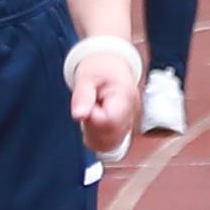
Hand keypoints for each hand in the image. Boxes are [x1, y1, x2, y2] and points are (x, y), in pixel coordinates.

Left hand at [61, 33, 145, 156]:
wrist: (112, 65)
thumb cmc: (101, 68)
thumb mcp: (86, 75)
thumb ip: (82, 96)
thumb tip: (78, 116)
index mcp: (125, 96)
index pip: (110, 121)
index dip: (93, 118)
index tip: (88, 106)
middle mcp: (131, 113)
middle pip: (110, 136)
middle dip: (92, 126)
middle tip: (88, 107)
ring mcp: (129, 124)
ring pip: (109, 144)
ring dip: (94, 134)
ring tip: (92, 112)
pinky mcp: (123, 131)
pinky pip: (108, 145)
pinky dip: (97, 138)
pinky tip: (94, 122)